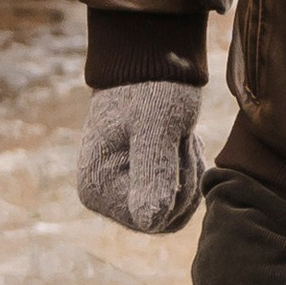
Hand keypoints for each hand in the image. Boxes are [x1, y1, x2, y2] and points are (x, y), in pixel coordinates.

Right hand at [77, 81, 206, 233]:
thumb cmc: (154, 89)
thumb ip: (154, 173)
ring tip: (179, 134)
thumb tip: (150, 223)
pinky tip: (180, 140)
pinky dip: (188, 168)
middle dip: (185, 178)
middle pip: (165, 218)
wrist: (152, 61)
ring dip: (189, 170)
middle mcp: (101, 197)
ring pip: (175, 208)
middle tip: (181, 136)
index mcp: (96, 189)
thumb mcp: (159, 128)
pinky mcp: (136, 181)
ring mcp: (119, 190)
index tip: (175, 145)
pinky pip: (176, 195)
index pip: (153, 220)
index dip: (177, 189)